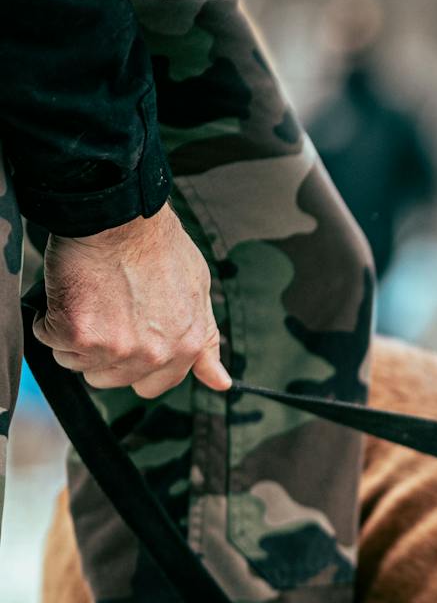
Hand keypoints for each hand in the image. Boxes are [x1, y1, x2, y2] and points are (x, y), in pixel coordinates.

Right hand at [34, 206, 231, 398]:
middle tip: (104, 312)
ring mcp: (115, 347)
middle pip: (111, 379)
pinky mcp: (77, 335)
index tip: (126, 343)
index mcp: (185, 346)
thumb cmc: (158, 247)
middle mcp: (153, 354)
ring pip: (78, 363)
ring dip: (74, 337)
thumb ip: (205, 341)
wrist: (121, 217)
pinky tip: (69, 293)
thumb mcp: (199, 294)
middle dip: (102, 351)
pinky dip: (49, 319)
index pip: (154, 385)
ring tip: (89, 299)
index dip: (136, 366)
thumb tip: (221, 384)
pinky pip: (50, 341)